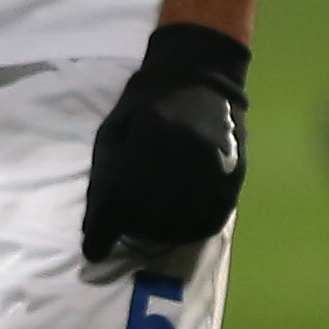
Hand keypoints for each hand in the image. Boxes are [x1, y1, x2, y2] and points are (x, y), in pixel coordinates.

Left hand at [84, 22, 248, 269]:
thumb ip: (105, 174)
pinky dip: (191, 232)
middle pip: (151, 214)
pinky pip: (213, 219)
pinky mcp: (235, 175)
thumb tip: (96, 222)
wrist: (199, 77)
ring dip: (159, 234)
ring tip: (147, 228)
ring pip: (183, 222)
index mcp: (149, 138)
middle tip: (122, 229)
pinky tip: (177, 228)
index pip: (121, 198)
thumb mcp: (114, 130)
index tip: (93, 251)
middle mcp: (185, 154)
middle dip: (130, 231)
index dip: (104, 231)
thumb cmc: (146, 104)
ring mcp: (215, 166)